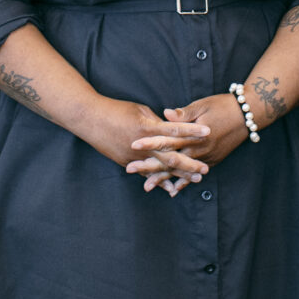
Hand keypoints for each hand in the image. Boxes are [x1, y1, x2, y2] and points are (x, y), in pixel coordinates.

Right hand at [76, 96, 204, 185]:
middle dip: (190, 164)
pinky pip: (147, 174)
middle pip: (171, 156)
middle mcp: (143, 145)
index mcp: (147, 127)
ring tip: (195, 180)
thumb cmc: (116, 109)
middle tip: (206, 169)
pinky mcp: (127, 162)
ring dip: (179, 175)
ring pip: (161, 168)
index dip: (192, 131)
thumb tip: (170, 129)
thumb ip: (157, 122)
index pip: (175, 130)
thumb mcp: (140, 111)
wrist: (90, 119)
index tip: (208, 132)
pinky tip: (171, 189)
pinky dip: (159, 181)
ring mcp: (135, 156)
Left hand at [128, 94, 251, 193]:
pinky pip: (194, 174)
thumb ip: (184, 114)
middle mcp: (199, 149)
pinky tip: (173, 191)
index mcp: (194, 135)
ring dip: (163, 178)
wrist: (248, 115)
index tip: (133, 145)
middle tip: (129, 169)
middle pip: (170, 160)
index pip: (168, 139)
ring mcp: (206, 157)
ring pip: (181, 171)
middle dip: (149, 166)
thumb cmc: (223, 105)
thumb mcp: (202, 105)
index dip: (150, 143)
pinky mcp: (212, 160)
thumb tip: (166, 114)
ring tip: (146, 186)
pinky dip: (184, 182)